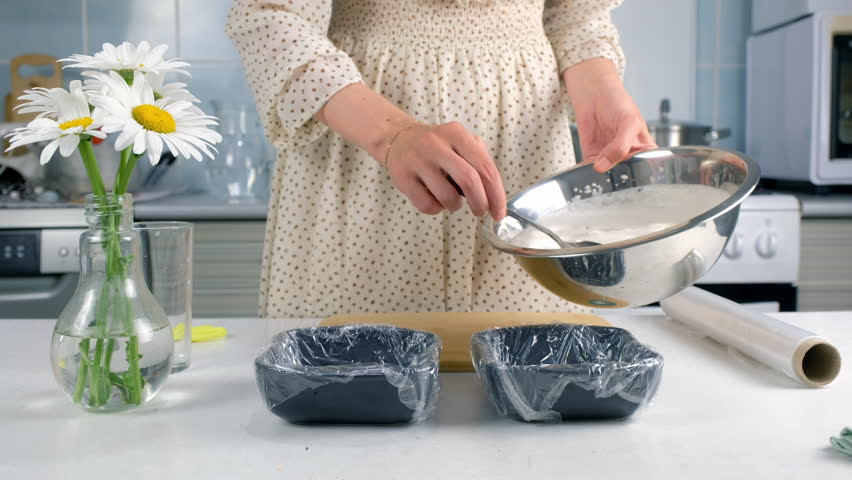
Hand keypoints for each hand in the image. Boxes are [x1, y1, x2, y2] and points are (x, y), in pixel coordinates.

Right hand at [384, 121, 506, 219]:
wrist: (398, 138)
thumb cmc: (438, 147)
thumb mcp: (461, 142)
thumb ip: (480, 162)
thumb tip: (495, 198)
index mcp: (457, 134)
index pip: (486, 167)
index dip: (497, 195)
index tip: (499, 213)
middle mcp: (436, 144)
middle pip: (469, 180)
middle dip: (480, 203)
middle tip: (481, 212)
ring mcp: (417, 160)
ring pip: (447, 196)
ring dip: (455, 206)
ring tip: (452, 201)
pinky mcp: (403, 177)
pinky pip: (427, 204)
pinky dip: (436, 209)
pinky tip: (434, 200)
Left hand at [564, 58, 655, 171]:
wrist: (594, 94)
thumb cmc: (618, 103)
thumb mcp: (628, 123)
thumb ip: (620, 146)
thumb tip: (603, 166)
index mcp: (644, 150)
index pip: (648, 169)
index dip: (642, 176)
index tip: (634, 177)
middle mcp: (627, 156)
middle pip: (626, 176)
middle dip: (620, 179)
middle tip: (615, 175)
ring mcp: (610, 158)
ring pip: (608, 175)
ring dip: (603, 177)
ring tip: (602, 169)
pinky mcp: (592, 157)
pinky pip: (589, 170)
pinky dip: (587, 172)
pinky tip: (589, 169)